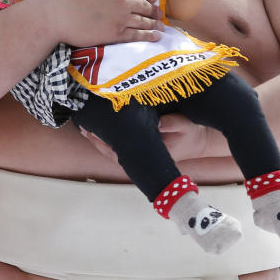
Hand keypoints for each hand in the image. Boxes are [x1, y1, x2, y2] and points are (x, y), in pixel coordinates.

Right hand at [52, 0, 161, 45]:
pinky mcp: (116, 34)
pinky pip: (138, 35)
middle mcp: (124, 1)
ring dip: (155, 24)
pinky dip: (149, 36)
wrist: (57, 15)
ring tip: (161, 27)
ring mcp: (122, 18)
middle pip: (146, 6)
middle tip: (159, 15)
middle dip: (155, 11)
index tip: (153, 1)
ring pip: (145, 21)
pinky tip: (155, 37)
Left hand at [79, 113, 208, 164]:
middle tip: (83, 128)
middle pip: (113, 153)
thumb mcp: (186, 125)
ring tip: (83, 127)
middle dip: (96, 141)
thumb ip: (174, 123)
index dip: (106, 144)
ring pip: (112, 151)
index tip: (94, 133)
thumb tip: (157, 122)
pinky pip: (117, 146)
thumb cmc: (190, 132)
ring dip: (97, 139)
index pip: (123, 153)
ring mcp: (139, 154)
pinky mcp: (138, 148)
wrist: (196, 141)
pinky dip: (104, 137)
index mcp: (152, 154)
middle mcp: (142, 157)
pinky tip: (94, 128)